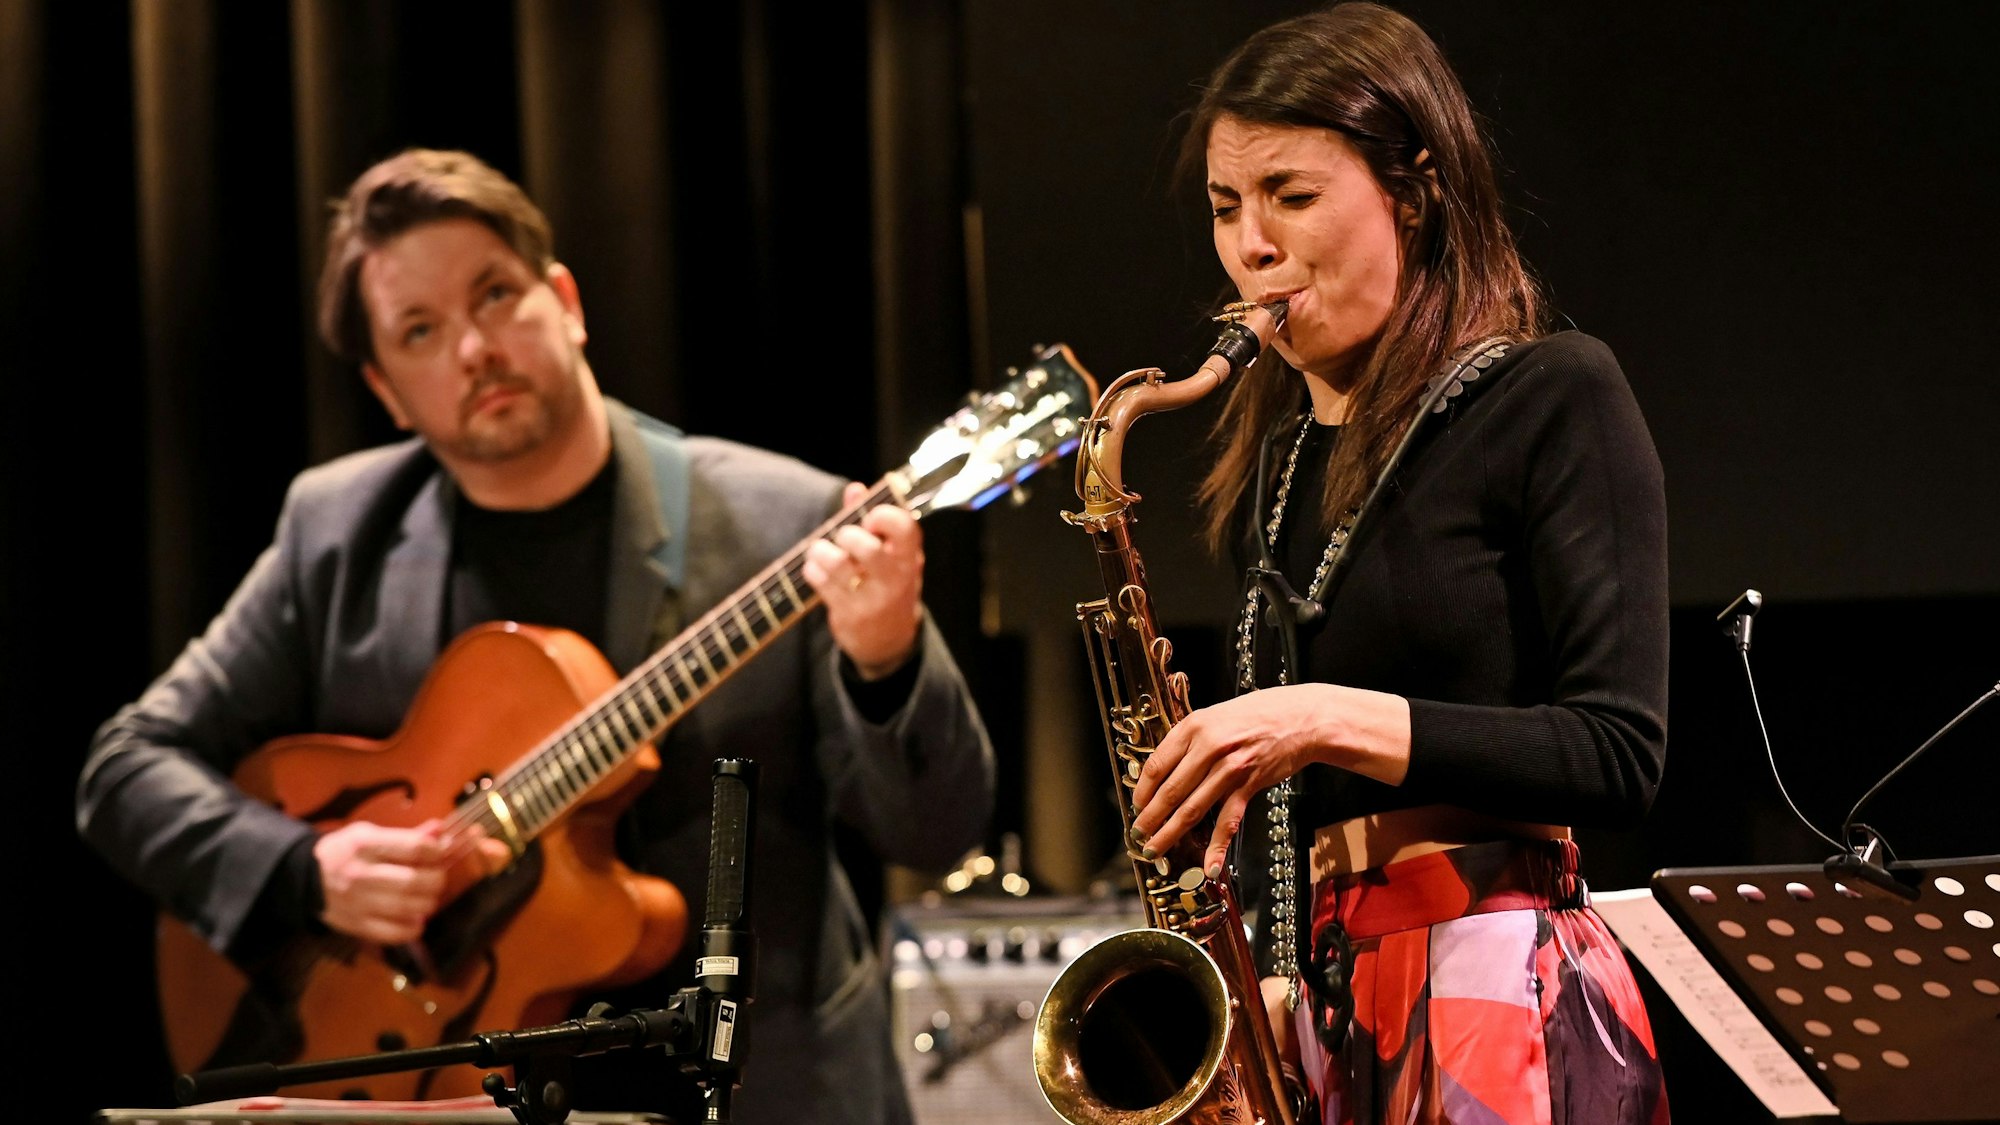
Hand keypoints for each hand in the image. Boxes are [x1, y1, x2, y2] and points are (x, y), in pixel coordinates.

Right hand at [313, 819, 507, 944]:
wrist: (303, 878)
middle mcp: (362, 874)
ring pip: (408, 908)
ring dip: (428, 903)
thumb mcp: (368, 834)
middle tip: (437, 878)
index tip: (441, 852)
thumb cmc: (343, 851)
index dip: (437, 851)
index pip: (414, 848)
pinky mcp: (356, 925)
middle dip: (436, 880)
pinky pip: (393, 933)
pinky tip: (416, 919)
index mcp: (365, 845)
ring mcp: (358, 903)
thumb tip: (441, 831)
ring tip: (428, 897)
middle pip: (415, 881)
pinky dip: (412, 928)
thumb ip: (406, 835)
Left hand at [801, 481, 922, 678]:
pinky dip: (813, 570)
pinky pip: (821, 582)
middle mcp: (895, 578)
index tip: (869, 519)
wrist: (890, 640)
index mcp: (910, 557)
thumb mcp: (891, 553)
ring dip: (821, 551)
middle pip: (866, 547)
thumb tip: (855, 489)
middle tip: (843, 538)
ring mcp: (872, 599)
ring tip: (821, 551)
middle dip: (847, 535)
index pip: (904, 527)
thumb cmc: (887, 583)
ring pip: (838, 564)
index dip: (882, 515)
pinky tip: (817, 569)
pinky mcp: (849, 615)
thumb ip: (872, 517)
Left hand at [1129, 683, 1410, 878]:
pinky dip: (1217, 846)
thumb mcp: (1216, 715)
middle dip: (1150, 818)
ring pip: (1191, 809)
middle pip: (1169, 791)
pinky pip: (1227, 821)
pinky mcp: (1249, 786)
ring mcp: (1229, 769)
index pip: (1156, 765)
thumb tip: (1166, 768)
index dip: (1142, 791)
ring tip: (1156, 848)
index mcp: (1194, 726)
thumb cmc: (1259, 713)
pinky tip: (1208, 864)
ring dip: (1170, 833)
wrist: (1303, 718)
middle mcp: (1209, 747)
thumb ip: (1191, 738)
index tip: (1136, 804)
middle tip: (1139, 835)